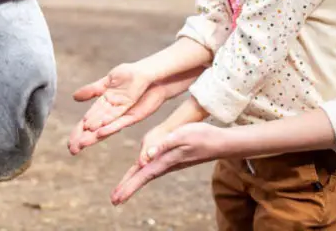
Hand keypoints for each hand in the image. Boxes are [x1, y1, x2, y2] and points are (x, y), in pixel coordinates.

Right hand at [67, 63, 156, 154]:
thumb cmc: (132, 76)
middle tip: (72, 150)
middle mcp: (111, 112)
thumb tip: (74, 97)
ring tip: (82, 144)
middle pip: (94, 128)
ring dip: (93, 136)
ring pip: (104, 128)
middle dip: (83, 138)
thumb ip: (93, 89)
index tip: (69, 143)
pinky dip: (109, 127)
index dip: (78, 131)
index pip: (87, 120)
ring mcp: (121, 114)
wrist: (151, 75)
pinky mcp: (133, 114)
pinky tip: (99, 132)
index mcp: (103, 104)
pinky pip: (119, 122)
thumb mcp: (109, 80)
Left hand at [110, 122, 225, 205]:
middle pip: (142, 178)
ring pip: (147, 174)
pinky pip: (153, 169)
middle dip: (127, 188)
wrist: (221, 142)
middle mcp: (166, 165)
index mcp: (165, 160)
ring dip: (133, 182)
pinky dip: (142, 174)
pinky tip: (140, 174)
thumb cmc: (202, 136)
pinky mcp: (173, 159)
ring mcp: (170, 163)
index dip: (128, 186)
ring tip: (121, 192)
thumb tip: (147, 157)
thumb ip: (163, 145)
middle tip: (114, 200)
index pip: (142, 175)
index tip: (117, 199)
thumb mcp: (182, 135)